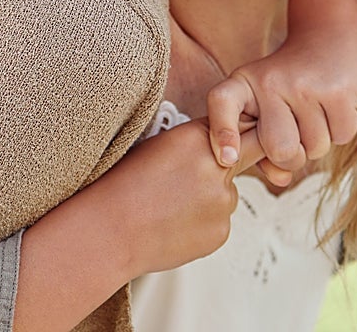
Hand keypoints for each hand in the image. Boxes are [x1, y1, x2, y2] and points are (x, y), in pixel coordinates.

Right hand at [106, 120, 264, 275]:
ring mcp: (223, 202)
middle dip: (236, 159)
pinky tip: (173, 223)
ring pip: (227, 194)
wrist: (109, 229)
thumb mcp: (156, 145)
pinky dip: (202, 222)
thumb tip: (220, 144)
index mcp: (197, 138)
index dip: (240, 131)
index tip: (238, 135)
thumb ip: (195, 142)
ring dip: (210, 197)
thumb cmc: (122, 185)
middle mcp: (216, 168)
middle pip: (247, 156)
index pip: (240, 125)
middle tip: (214, 166)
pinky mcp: (221, 231)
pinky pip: (219, 221)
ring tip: (171, 206)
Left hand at [205, 32, 356, 180]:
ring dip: (319, 141)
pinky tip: (334, 106)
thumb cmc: (291, 83)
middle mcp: (269, 82)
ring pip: (314, 148)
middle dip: (292, 156)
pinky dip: (341, 131)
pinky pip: (342, 137)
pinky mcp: (338, 90)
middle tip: (296, 134)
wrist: (332, 37)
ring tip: (315, 112)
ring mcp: (304, 85)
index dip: (222, 132)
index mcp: (243, 83)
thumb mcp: (266, 105)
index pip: (222, 103)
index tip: (226, 158)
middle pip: (279, 149)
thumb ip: (262, 146)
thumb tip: (280, 180)